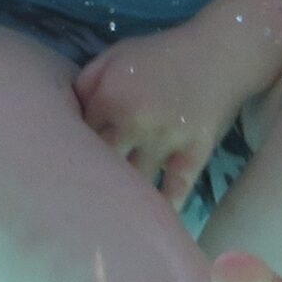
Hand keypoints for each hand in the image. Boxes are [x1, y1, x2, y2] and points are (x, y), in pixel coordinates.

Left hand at [73, 26, 249, 210]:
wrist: (221, 52)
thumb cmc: (161, 53)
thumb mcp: (115, 55)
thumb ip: (85, 82)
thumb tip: (66, 115)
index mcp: (109, 98)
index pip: (78, 137)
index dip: (68, 154)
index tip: (61, 172)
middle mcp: (134, 122)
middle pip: (101, 164)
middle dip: (86, 184)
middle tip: (72, 208)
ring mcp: (166, 140)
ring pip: (134, 181)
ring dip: (119, 201)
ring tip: (101, 228)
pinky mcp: (194, 153)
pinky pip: (175, 189)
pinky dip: (162, 209)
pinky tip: (149, 229)